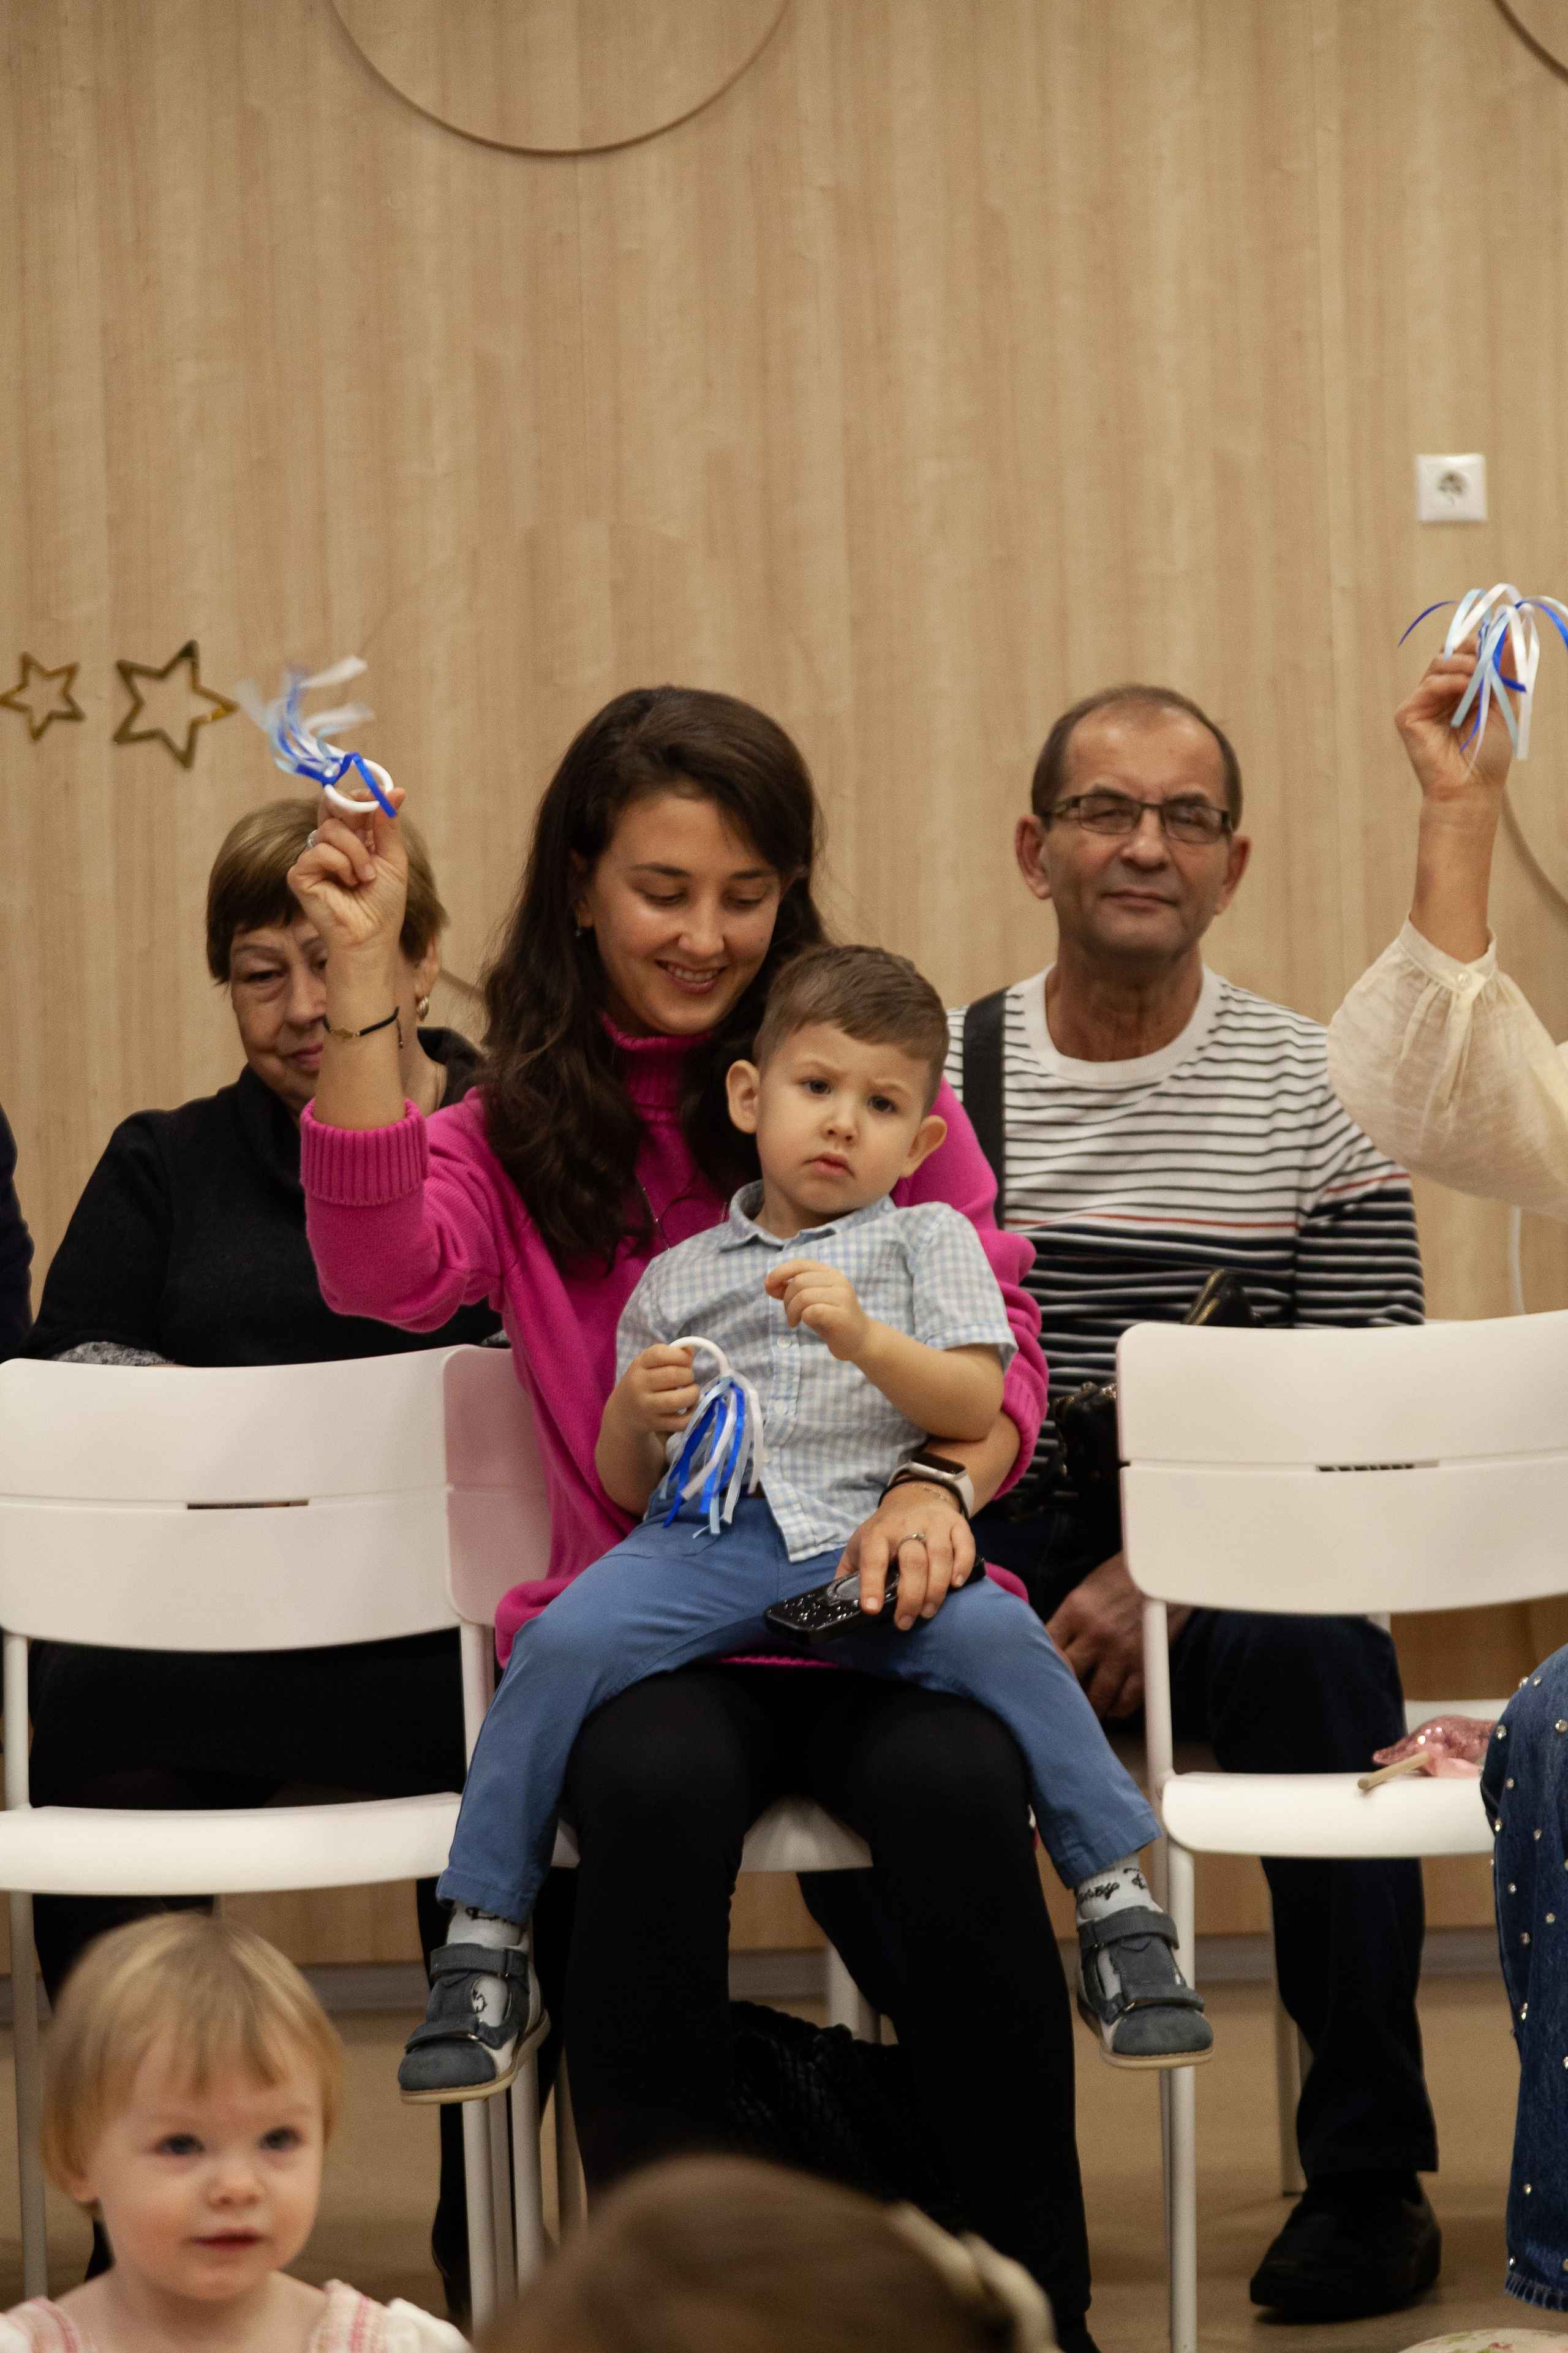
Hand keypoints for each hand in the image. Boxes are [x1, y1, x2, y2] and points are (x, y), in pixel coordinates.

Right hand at [286, 785, 409, 964]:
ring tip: (365, 877)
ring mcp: (313, 859)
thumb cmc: (383, 903)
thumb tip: (395, 790)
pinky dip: (340, 865)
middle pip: (332, 805)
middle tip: (370, 838)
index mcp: (351, 838)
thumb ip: (388, 824)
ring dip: (356, 853)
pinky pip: (318, 852)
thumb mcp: (393, 858)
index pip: (346, 802)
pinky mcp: (300, 874)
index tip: (377, 798)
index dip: (359, 796)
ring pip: (329, 830)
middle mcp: (329, 844)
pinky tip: (347, 883)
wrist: (372, 937)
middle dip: (355, 817)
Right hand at [613, 1345, 698, 1436]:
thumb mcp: (649, 1364)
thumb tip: (690, 1350)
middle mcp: (639, 1384)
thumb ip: (670, 1354)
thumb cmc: (643, 1382)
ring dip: (692, 1395)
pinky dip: (692, 1415)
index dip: (680, 1356)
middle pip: (673, 1375)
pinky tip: (689, 1408)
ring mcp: (646, 1406)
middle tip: (688, 1379)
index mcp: (639, 1364)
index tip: (686, 1362)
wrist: (623, 1412)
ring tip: (691, 1393)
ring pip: (677, 1400)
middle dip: (689, 1376)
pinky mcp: (654, 1424)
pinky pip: (680, 1422)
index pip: (660, 1354)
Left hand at [765, 1259, 870, 1360]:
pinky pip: (812, 1311)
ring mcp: (842, 1297)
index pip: (800, 1263)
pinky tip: (805, 1324)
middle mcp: (838, 1281)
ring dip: (792, 1311)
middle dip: (786, 1299)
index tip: (768, 1286)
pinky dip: (803, 1317)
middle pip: (799, 1281)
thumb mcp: (809, 1302)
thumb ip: (791, 1291)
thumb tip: (769, 1284)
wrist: (860, 1340)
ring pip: (803, 1296)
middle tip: (790, 1314)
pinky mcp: (841, 1315)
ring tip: (794, 1321)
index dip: (780, 1272)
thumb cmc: (831, 1319)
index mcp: (830, 1273)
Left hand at [836, 1481, 971, 1630]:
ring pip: (940, 1556)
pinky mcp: (956, 1525)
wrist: (915, 1496)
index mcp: (878, 1534)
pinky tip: (955, 1585)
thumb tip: (838, 1603)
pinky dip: (962, 1567)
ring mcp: (934, 1524)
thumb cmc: (885, 1531)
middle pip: (913, 1561)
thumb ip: (847, 1572)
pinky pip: (965, 1546)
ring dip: (936, 1589)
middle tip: (906, 1621)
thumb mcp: (860, 1544)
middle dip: (911, 1597)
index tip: (872, 1610)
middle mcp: (906, 1526)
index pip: (874, 1559)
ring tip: (928, 1611)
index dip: (872, 1585)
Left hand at [1045, 1553, 1186, 1718]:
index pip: (1046, 1649)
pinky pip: (1126, 1701)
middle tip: (1061, 1698)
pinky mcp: (1145, 1665)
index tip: (1041, 1675)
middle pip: (1067, 1676)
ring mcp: (1121, 1652)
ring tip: (1085, 1710)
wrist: (1165, 1571)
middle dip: (1063, 1689)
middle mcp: (1095, 1635)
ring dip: (1089, 1707)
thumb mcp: (1085, 1590)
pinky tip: (1112, 1707)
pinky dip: (1117, 1709)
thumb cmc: (1122, 1577)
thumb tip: (1052, 1648)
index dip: (1041, 1665)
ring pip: (1096, 1697)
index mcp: (1075, 1611)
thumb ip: (1069, 1620)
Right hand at [1396, 645, 1513, 813]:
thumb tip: (1514, 634)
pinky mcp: (1408, 715)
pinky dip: (1448, 682)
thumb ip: (1505, 670)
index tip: (1498, 642)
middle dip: (1470, 650)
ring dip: (1462, 665)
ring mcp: (1423, 703)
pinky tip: (1464, 688)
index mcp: (1462, 689)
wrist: (1471, 786)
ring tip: (1479, 676)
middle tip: (1487, 656)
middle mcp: (1440, 693)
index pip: (1465, 653)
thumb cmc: (1489, 752)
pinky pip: (1427, 686)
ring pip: (1438, 664)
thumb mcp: (1505, 703)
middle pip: (1449, 653)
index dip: (1479, 643)